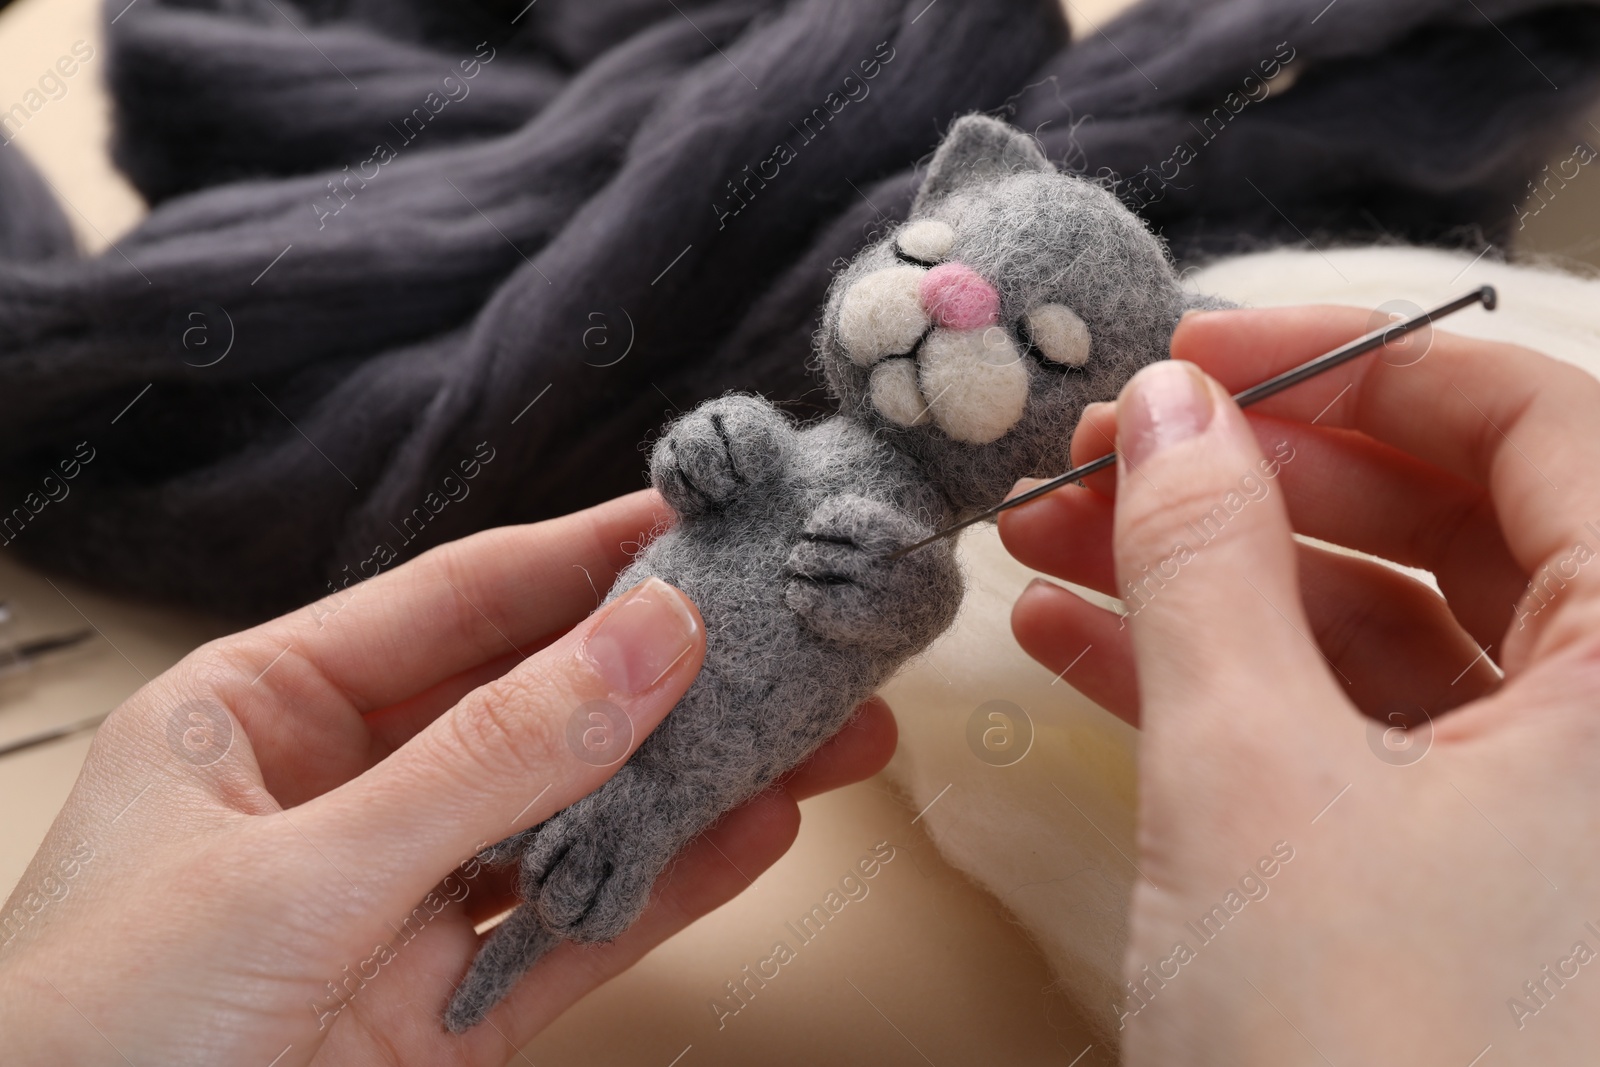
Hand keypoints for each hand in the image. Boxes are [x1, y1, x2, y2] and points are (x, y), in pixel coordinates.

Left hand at [0, 490, 895, 1065]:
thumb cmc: (92, 1036)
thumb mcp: (301, 872)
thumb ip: (490, 761)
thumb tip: (644, 641)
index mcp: (261, 716)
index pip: (455, 604)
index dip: (581, 558)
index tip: (694, 518)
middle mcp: (337, 801)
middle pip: (533, 710)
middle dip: (666, 675)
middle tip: (784, 631)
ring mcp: (397, 911)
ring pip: (571, 822)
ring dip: (693, 780)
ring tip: (813, 731)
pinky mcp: (444, 1019)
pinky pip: (572, 936)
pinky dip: (666, 889)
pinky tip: (754, 834)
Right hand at [1001, 307, 1599, 1063]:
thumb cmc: (1367, 1061)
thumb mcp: (1258, 780)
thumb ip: (1208, 562)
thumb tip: (1169, 403)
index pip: (1530, 422)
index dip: (1348, 364)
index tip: (1188, 355)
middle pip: (1438, 518)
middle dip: (1243, 476)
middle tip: (1092, 458)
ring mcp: (1538, 806)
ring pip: (1370, 625)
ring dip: (1201, 576)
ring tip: (1043, 542)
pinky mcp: (1448, 872)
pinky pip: (1338, 729)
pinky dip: (1210, 680)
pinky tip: (1071, 645)